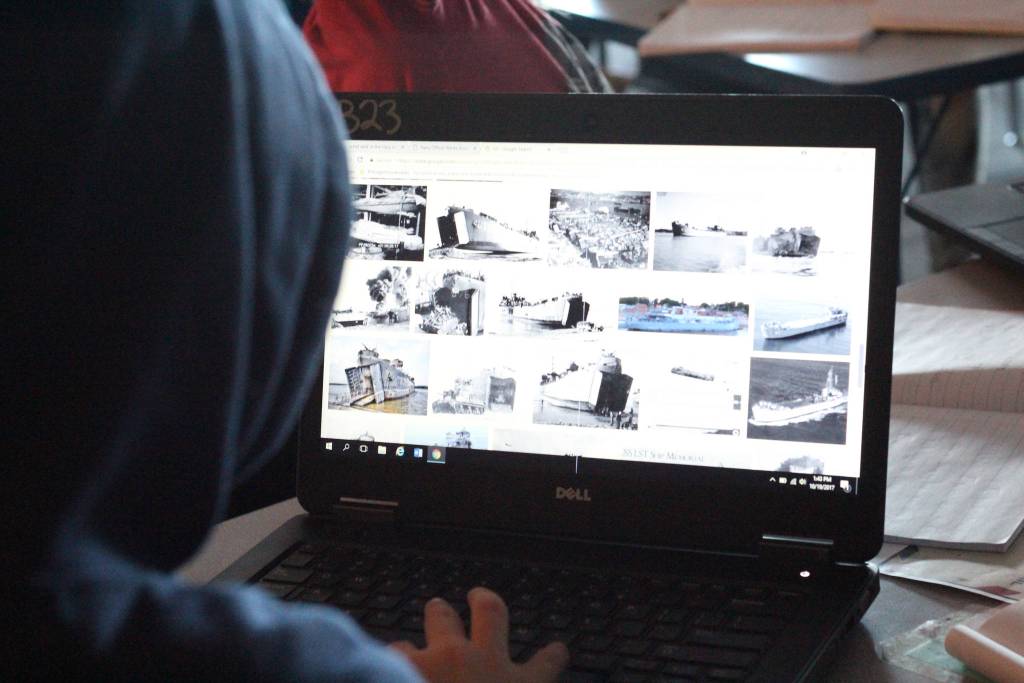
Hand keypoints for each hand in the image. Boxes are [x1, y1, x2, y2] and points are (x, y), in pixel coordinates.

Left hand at [391, 587, 568, 682]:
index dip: (552, 657)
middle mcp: (488, 663)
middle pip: (492, 614)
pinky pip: (400, 647)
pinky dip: (397, 655)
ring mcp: (448, 656)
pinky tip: (389, 658)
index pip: (545, 667)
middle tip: (477, 596)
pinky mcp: (409, 661)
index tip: (557, 649)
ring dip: (440, 613)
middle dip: (484, 601)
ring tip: (436, 608)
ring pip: (444, 617)